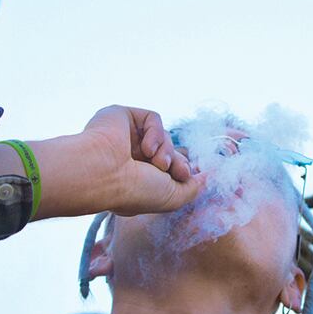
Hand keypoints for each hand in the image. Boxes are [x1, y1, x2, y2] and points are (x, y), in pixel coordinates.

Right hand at [67, 105, 203, 216]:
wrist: (103, 175)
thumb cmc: (134, 191)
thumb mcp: (173, 197)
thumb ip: (194, 188)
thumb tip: (208, 177)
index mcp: (137, 177)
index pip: (169, 166)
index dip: (182, 168)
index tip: (183, 176)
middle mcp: (130, 157)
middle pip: (168, 149)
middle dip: (176, 160)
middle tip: (176, 170)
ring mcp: (125, 136)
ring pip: (162, 134)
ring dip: (166, 148)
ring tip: (158, 162)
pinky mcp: (121, 116)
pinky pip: (152, 118)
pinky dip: (156, 132)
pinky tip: (147, 148)